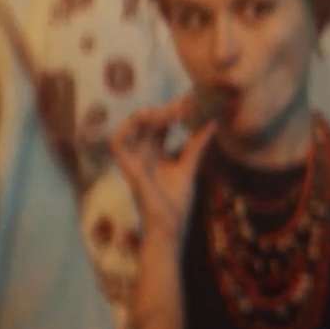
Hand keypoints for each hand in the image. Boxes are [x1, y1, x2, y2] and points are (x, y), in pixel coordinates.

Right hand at [110, 96, 214, 245]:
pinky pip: (117, 144)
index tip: (192, 100)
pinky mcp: (128, 169)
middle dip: (166, 109)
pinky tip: (147, 120)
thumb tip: (212, 123)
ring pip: (131, 127)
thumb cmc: (176, 203)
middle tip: (187, 104)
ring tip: (169, 112)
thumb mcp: (189, 167)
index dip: (173, 110)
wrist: (169, 228)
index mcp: (156, 153)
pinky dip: (126, 129)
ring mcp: (134, 160)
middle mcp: (143, 154)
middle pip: (148, 122)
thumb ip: (196, 145)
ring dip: (148, 116)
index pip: (162, 124)